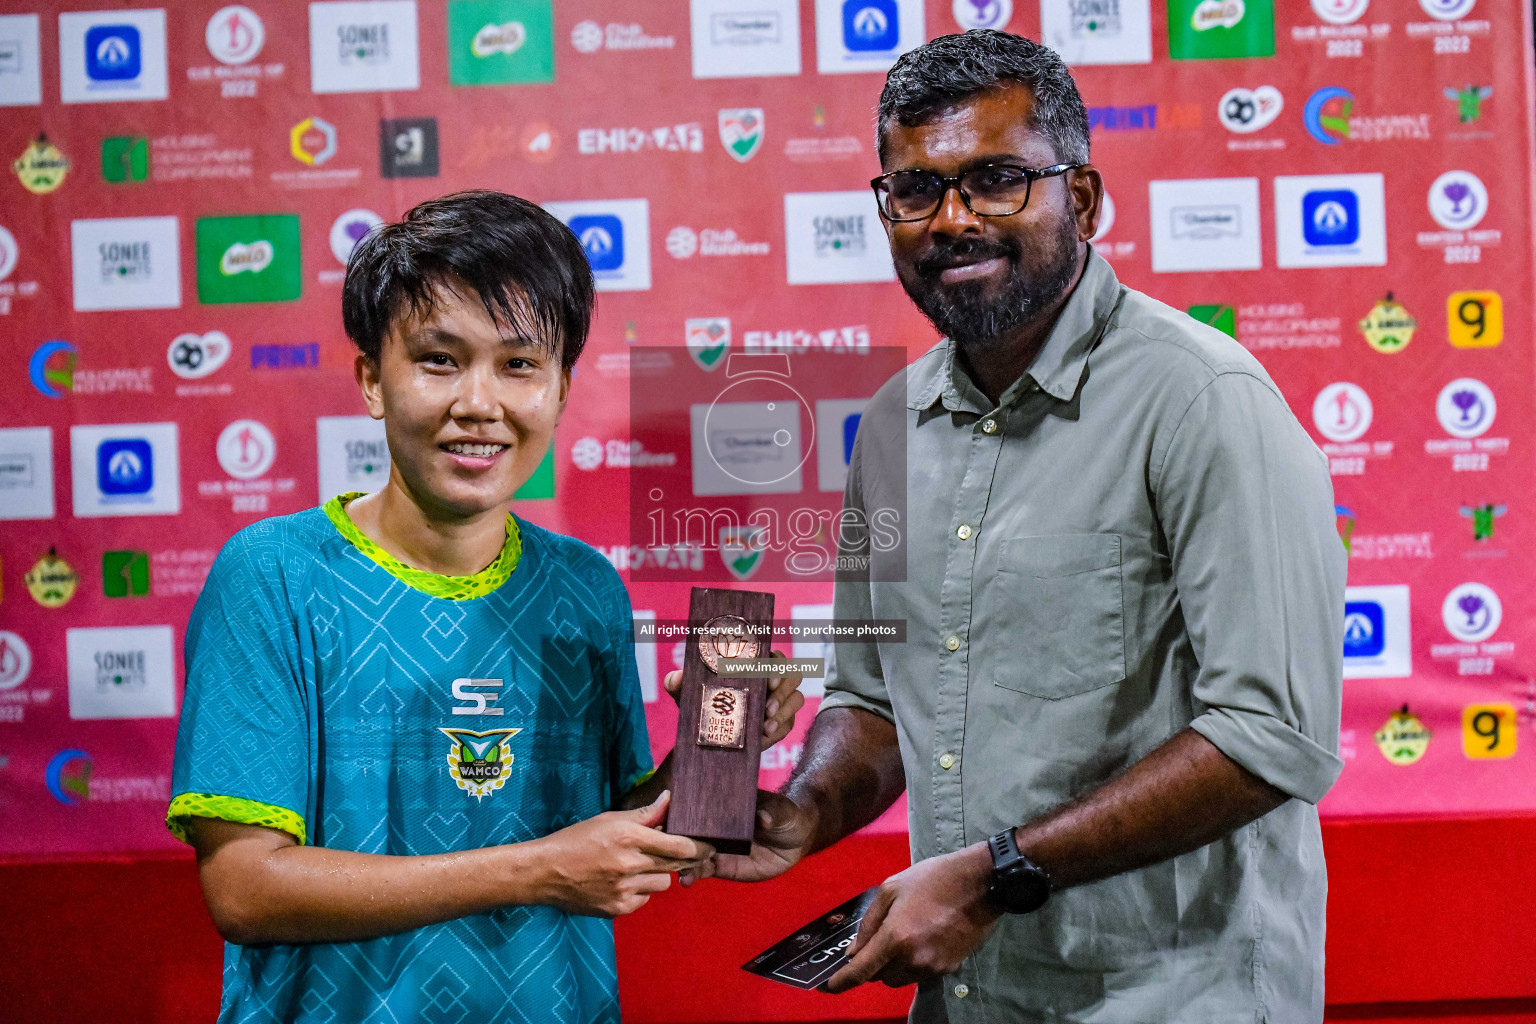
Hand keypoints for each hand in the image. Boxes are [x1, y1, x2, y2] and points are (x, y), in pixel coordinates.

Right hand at [530, 791, 713, 917]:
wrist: (545, 872)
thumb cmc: (577, 840)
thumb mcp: (609, 820)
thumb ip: (644, 814)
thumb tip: (669, 799)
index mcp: (629, 837)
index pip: (680, 845)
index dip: (699, 847)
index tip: (709, 845)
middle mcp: (630, 864)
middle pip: (676, 865)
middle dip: (685, 859)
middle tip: (683, 854)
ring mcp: (624, 890)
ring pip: (662, 883)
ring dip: (657, 874)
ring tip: (638, 867)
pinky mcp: (618, 909)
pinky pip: (645, 900)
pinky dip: (640, 891)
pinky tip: (623, 882)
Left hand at [662, 649, 805, 748]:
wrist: (704, 735)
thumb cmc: (699, 703)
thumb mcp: (685, 693)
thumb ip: (677, 683)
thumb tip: (677, 678)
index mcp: (753, 665)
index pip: (774, 657)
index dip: (776, 664)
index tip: (768, 680)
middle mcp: (772, 680)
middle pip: (793, 675)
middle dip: (784, 691)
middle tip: (767, 708)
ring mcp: (780, 702)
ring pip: (797, 699)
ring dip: (784, 711)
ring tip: (766, 726)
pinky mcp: (782, 723)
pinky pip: (790, 724)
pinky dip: (779, 730)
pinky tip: (764, 737)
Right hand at [680, 790, 815, 886]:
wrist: (796, 840)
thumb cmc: (786, 815)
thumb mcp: (782, 811)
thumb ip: (772, 812)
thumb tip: (763, 818)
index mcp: (725, 805)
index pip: (699, 807)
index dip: (683, 812)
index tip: (669, 818)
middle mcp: (715, 825)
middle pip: (689, 831)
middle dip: (675, 840)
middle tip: (666, 849)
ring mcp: (716, 846)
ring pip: (692, 852)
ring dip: (681, 860)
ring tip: (677, 869)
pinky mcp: (722, 866)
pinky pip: (703, 870)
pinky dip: (692, 875)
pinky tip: (685, 881)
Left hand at [824, 844, 1000, 991]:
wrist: (981, 883)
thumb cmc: (933, 879)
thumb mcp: (891, 888)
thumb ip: (869, 922)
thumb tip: (855, 950)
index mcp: (895, 937)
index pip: (862, 971)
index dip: (842, 982)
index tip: (829, 988)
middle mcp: (913, 959)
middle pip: (882, 978)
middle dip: (876, 965)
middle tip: (880, 941)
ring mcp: (933, 967)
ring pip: (902, 978)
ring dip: (896, 965)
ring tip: (906, 935)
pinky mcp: (950, 969)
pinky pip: (922, 974)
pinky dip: (916, 963)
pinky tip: (925, 938)